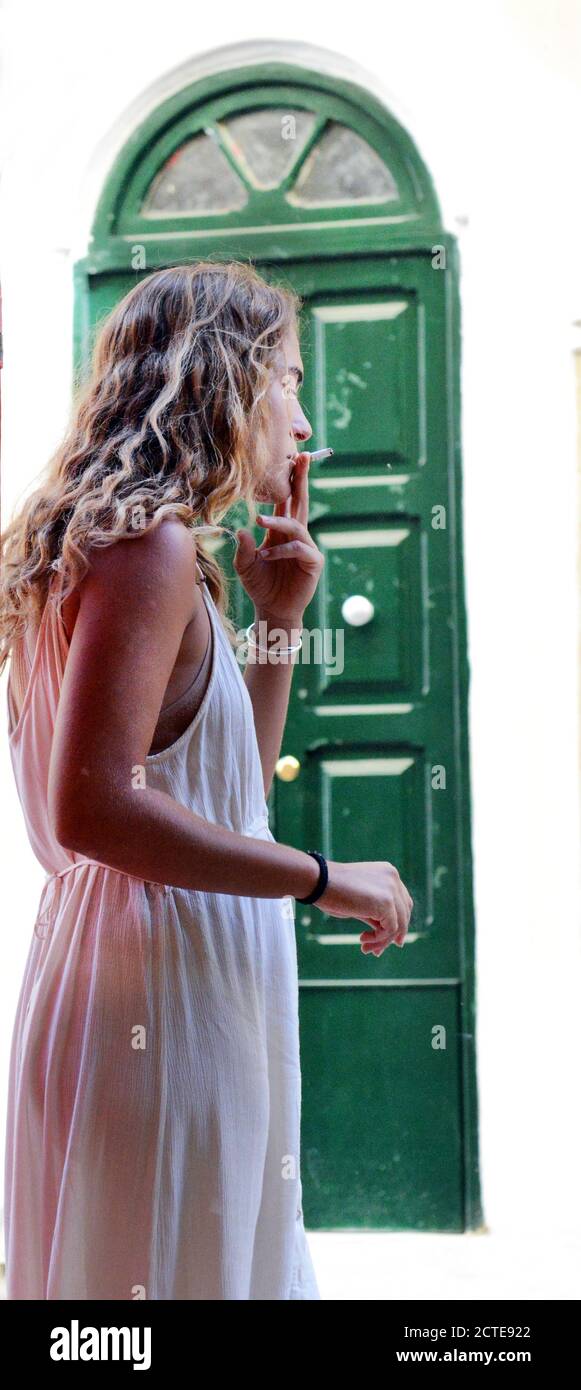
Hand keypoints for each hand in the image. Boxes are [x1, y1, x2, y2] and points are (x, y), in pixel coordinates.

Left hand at [233, 452, 323, 621]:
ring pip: (296, 525)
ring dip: (278, 521)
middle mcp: (296, 535)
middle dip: (301, 479)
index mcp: (281, 530)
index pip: (287, 499)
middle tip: (303, 456)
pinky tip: (266, 555)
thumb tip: (242, 530)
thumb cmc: (260, 585)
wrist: (272, 609)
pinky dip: (282, 550)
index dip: (290, 479)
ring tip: (260, 522)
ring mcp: (306, 548)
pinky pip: (299, 548)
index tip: (290, 456)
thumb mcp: (245, 565)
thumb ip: (243, 549)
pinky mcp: (313, 562)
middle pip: (300, 500)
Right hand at [314, 860, 413, 954]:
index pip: (402, 902)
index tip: (387, 940)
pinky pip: (391, 929)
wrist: (318, 881)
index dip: (398, 923)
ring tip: (365, 948)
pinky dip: (379, 939)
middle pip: (404, 913)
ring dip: (382, 941)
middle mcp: (393, 878)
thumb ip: (376, 914)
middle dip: (391, 935)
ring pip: (399, 924)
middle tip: (376, 951)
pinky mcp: (386, 902)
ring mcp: (392, 889)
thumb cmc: (332, 891)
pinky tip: (362, 940)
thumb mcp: (360, 902)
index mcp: (388, 873)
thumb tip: (388, 936)